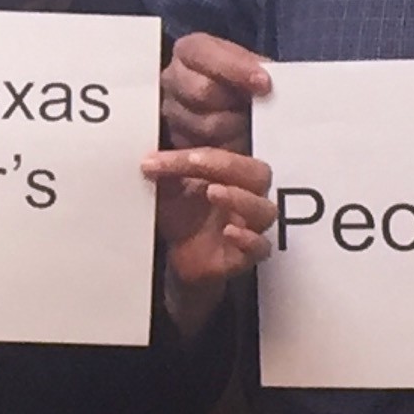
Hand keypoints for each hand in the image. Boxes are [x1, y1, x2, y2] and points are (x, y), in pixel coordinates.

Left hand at [144, 147, 276, 335]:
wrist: (175, 258)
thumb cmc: (180, 219)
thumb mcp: (168, 190)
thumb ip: (164, 172)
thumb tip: (149, 160)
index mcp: (230, 177)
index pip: (225, 158)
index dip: (199, 155)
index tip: (165, 158)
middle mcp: (244, 199)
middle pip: (258, 175)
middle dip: (229, 166)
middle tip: (197, 163)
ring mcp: (247, 227)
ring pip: (264, 210)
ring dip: (240, 198)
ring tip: (213, 192)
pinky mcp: (244, 256)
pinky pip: (260, 248)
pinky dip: (249, 239)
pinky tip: (229, 232)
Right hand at [164, 32, 267, 153]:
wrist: (241, 109)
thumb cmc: (247, 84)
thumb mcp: (254, 66)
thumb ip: (258, 69)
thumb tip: (267, 82)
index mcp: (190, 51)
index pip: (204, 55)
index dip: (236, 69)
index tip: (264, 83)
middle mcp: (173, 79)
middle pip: (201, 92)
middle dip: (234, 102)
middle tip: (258, 108)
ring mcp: (172, 113)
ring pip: (205, 126)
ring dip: (235, 129)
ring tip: (251, 127)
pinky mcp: (178, 143)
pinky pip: (204, 152)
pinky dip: (229, 151)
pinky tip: (241, 143)